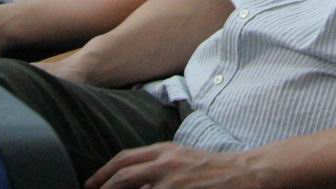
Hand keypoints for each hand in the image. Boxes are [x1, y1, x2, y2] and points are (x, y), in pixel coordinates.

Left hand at [87, 144, 254, 188]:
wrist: (243, 172)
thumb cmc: (213, 168)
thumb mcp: (182, 157)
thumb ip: (158, 164)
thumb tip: (134, 178)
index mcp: (164, 150)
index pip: (125, 159)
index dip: (104, 172)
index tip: (92, 183)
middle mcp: (164, 163)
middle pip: (123, 176)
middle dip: (104, 187)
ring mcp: (171, 181)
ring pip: (132, 187)